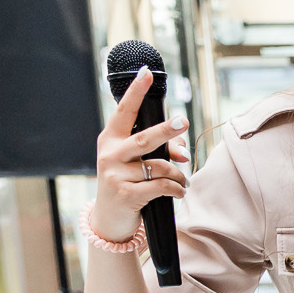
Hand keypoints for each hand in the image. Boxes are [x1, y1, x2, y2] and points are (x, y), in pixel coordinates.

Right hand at [90, 68, 187, 243]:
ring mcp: (116, 174)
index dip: (136, 92)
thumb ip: (158, 151)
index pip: (124, 111)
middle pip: (145, 138)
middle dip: (167, 130)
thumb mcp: (134, 163)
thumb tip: (182, 151)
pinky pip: (162, 186)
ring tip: (184, 180)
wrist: (109, 219)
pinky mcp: (126, 194)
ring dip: (179, 173)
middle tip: (184, 121)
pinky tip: (180, 191)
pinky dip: (177, 188)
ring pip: (159, 166)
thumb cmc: (126, 184)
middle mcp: (110, 154)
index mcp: (110, 139)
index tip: (147, 73)